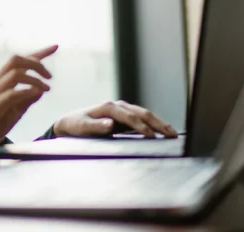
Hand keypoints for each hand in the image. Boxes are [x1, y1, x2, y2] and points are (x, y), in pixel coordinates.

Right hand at [0, 45, 58, 153]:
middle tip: (49, 76)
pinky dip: (26, 91)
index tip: (55, 47)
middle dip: (36, 63)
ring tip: (46, 88)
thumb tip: (41, 89)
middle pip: (16, 60)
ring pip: (15, 73)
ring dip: (34, 78)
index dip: (39, 53)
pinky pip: (11, 94)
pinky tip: (35, 94)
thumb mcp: (15, 111)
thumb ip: (27, 100)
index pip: (20, 61)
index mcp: (1, 81)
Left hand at [53, 100, 177, 138]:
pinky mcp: (124, 116)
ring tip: (173, 133)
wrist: (71, 122)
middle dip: (158, 123)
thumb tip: (110, 124)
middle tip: (172, 134)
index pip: (130, 117)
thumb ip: (96, 126)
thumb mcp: (83, 127)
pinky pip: (142, 119)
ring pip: (145, 114)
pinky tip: (163, 131)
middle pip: (142, 113)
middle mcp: (118, 106)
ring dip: (159, 123)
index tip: (152, 137)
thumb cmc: (76, 125)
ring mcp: (122, 110)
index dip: (142, 127)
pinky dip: (154, 124)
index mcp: (109, 107)